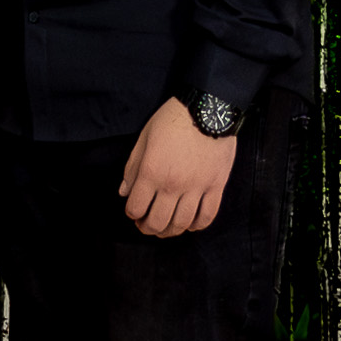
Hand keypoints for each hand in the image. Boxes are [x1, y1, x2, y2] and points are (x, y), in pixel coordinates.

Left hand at [118, 98, 235, 239]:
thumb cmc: (172, 120)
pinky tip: (191, 223)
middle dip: (148, 228)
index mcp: (151, 172)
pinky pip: (207, 216)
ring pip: (182, 223)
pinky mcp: (215, 186)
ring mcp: (196, 187)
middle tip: (147, 225)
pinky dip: (197, 225)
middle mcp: (173, 184)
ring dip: (171, 231)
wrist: (207, 109)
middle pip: (158, 222)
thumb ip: (132, 167)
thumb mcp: (144, 138)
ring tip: (167, 227)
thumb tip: (125, 192)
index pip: (136, 208)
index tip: (134, 210)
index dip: (132, 213)